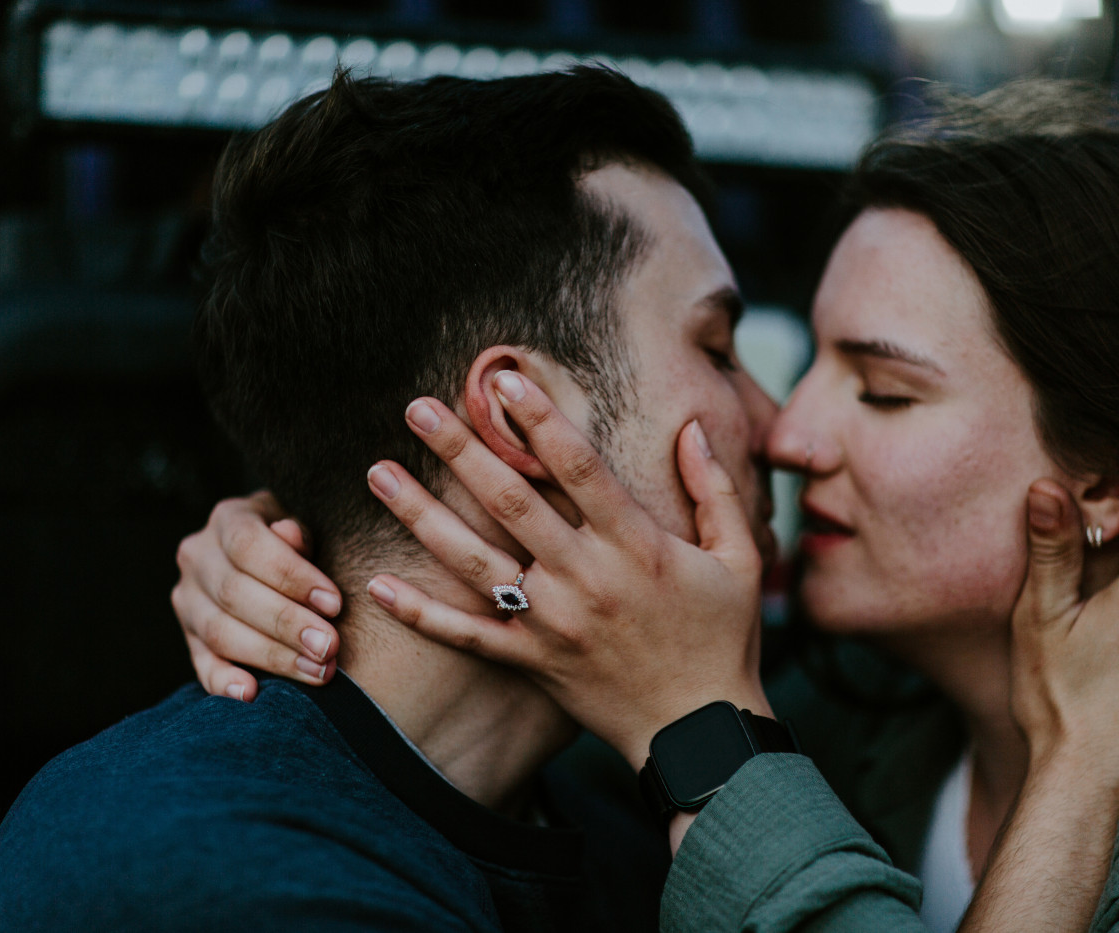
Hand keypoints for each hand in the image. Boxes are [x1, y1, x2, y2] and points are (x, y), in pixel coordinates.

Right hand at [172, 491, 341, 699]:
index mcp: (228, 519)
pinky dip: (224, 682)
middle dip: (287, 624)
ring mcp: (188, 600)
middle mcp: (197, 557)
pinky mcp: (189, 638)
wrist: (275, 556)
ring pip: (220, 633)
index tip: (334, 604)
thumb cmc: (301, 540)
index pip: (249, 546)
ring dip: (272, 657)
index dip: (291, 576)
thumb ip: (299, 533)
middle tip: (330, 647)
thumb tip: (290, 534)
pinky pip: (202, 664)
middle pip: (234, 594)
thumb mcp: (306, 523)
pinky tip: (252, 694)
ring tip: (318, 671)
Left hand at [364, 372, 768, 767]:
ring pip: (475, 561)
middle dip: (462, 450)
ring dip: (423, 515)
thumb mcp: (741, 559)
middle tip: (417, 408)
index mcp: (636, 545)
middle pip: (512, 503)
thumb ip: (717, 491)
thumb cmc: (724, 639)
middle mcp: (586, 579)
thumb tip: (693, 428)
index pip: (579, 467)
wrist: (700, 733)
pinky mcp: (532, 662)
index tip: (502, 379)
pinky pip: (467, 636)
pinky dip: (421, 612)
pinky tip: (377, 583)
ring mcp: (553, 623)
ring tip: (378, 472)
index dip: (539, 419)